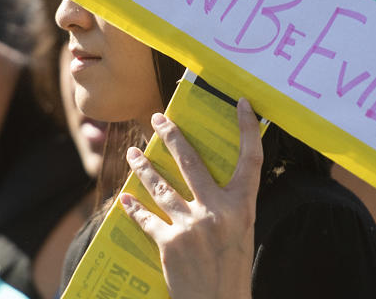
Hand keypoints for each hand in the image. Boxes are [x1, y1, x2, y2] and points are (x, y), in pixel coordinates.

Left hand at [120, 98, 262, 298]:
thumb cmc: (232, 271)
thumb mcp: (242, 233)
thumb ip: (229, 206)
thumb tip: (209, 181)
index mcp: (243, 207)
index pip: (251, 159)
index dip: (248, 129)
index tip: (243, 104)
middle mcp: (219, 210)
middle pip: (191, 161)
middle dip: (172, 136)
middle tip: (158, 118)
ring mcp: (192, 225)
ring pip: (162, 186)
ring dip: (144, 167)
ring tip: (133, 153)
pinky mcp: (170, 243)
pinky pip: (147, 218)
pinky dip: (133, 208)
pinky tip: (124, 198)